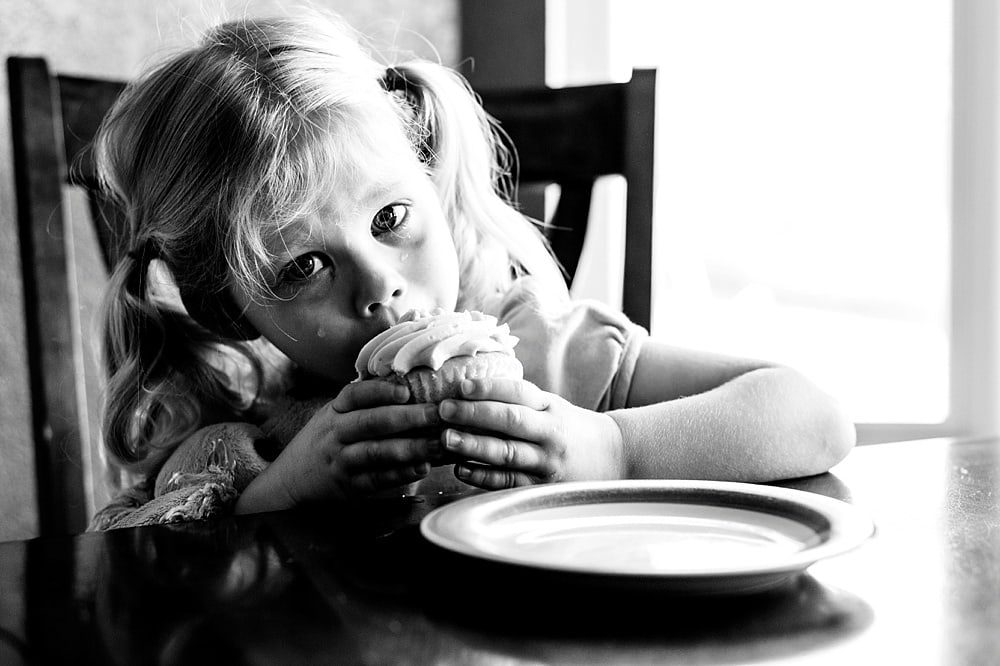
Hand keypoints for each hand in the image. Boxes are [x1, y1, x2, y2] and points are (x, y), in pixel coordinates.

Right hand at [248, 380, 442, 507]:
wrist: (288, 481)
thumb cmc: (323, 441)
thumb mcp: (334, 415)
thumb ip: (363, 403)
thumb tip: (408, 381)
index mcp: (334, 411)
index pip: (355, 394)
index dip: (381, 391)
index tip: (406, 389)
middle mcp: (335, 433)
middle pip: (372, 422)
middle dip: (408, 417)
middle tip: (438, 413)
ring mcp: (341, 460)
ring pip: (376, 452)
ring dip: (410, 447)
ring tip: (437, 443)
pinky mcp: (347, 486)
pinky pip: (376, 479)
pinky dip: (400, 474)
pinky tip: (422, 468)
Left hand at [438, 378, 623, 489]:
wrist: (614, 457)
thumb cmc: (570, 428)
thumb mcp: (551, 406)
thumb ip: (519, 400)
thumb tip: (468, 390)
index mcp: (550, 407)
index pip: (518, 393)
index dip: (489, 388)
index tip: (461, 386)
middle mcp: (550, 433)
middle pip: (510, 421)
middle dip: (474, 414)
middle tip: (444, 410)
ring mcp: (547, 462)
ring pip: (508, 453)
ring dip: (474, 446)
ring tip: (446, 439)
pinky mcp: (542, 488)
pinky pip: (508, 482)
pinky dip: (483, 476)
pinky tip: (461, 468)